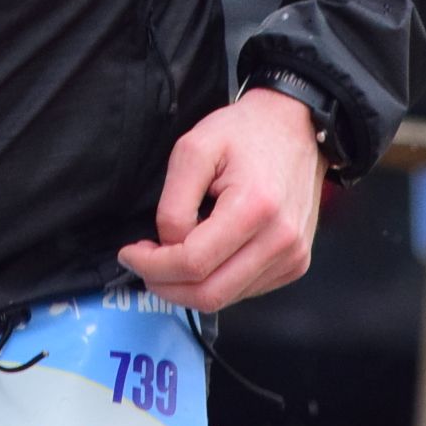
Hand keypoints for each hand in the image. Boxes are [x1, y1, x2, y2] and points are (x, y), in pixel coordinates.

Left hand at [116, 86, 324, 310]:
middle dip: (166, 286)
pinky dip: (216, 281)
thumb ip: (174, 204)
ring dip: (189, 287)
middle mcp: (281, 241)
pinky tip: (204, 256)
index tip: (130, 253)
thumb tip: (167, 246)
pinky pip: (246, 290)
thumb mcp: (193, 149)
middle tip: (144, 265)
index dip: (153, 266)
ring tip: (170, 258)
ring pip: (227, 298)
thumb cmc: (245, 132)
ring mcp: (292, 256)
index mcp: (255, 208)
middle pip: (210, 294)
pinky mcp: (295, 263)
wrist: (295, 127)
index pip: (194, 263)